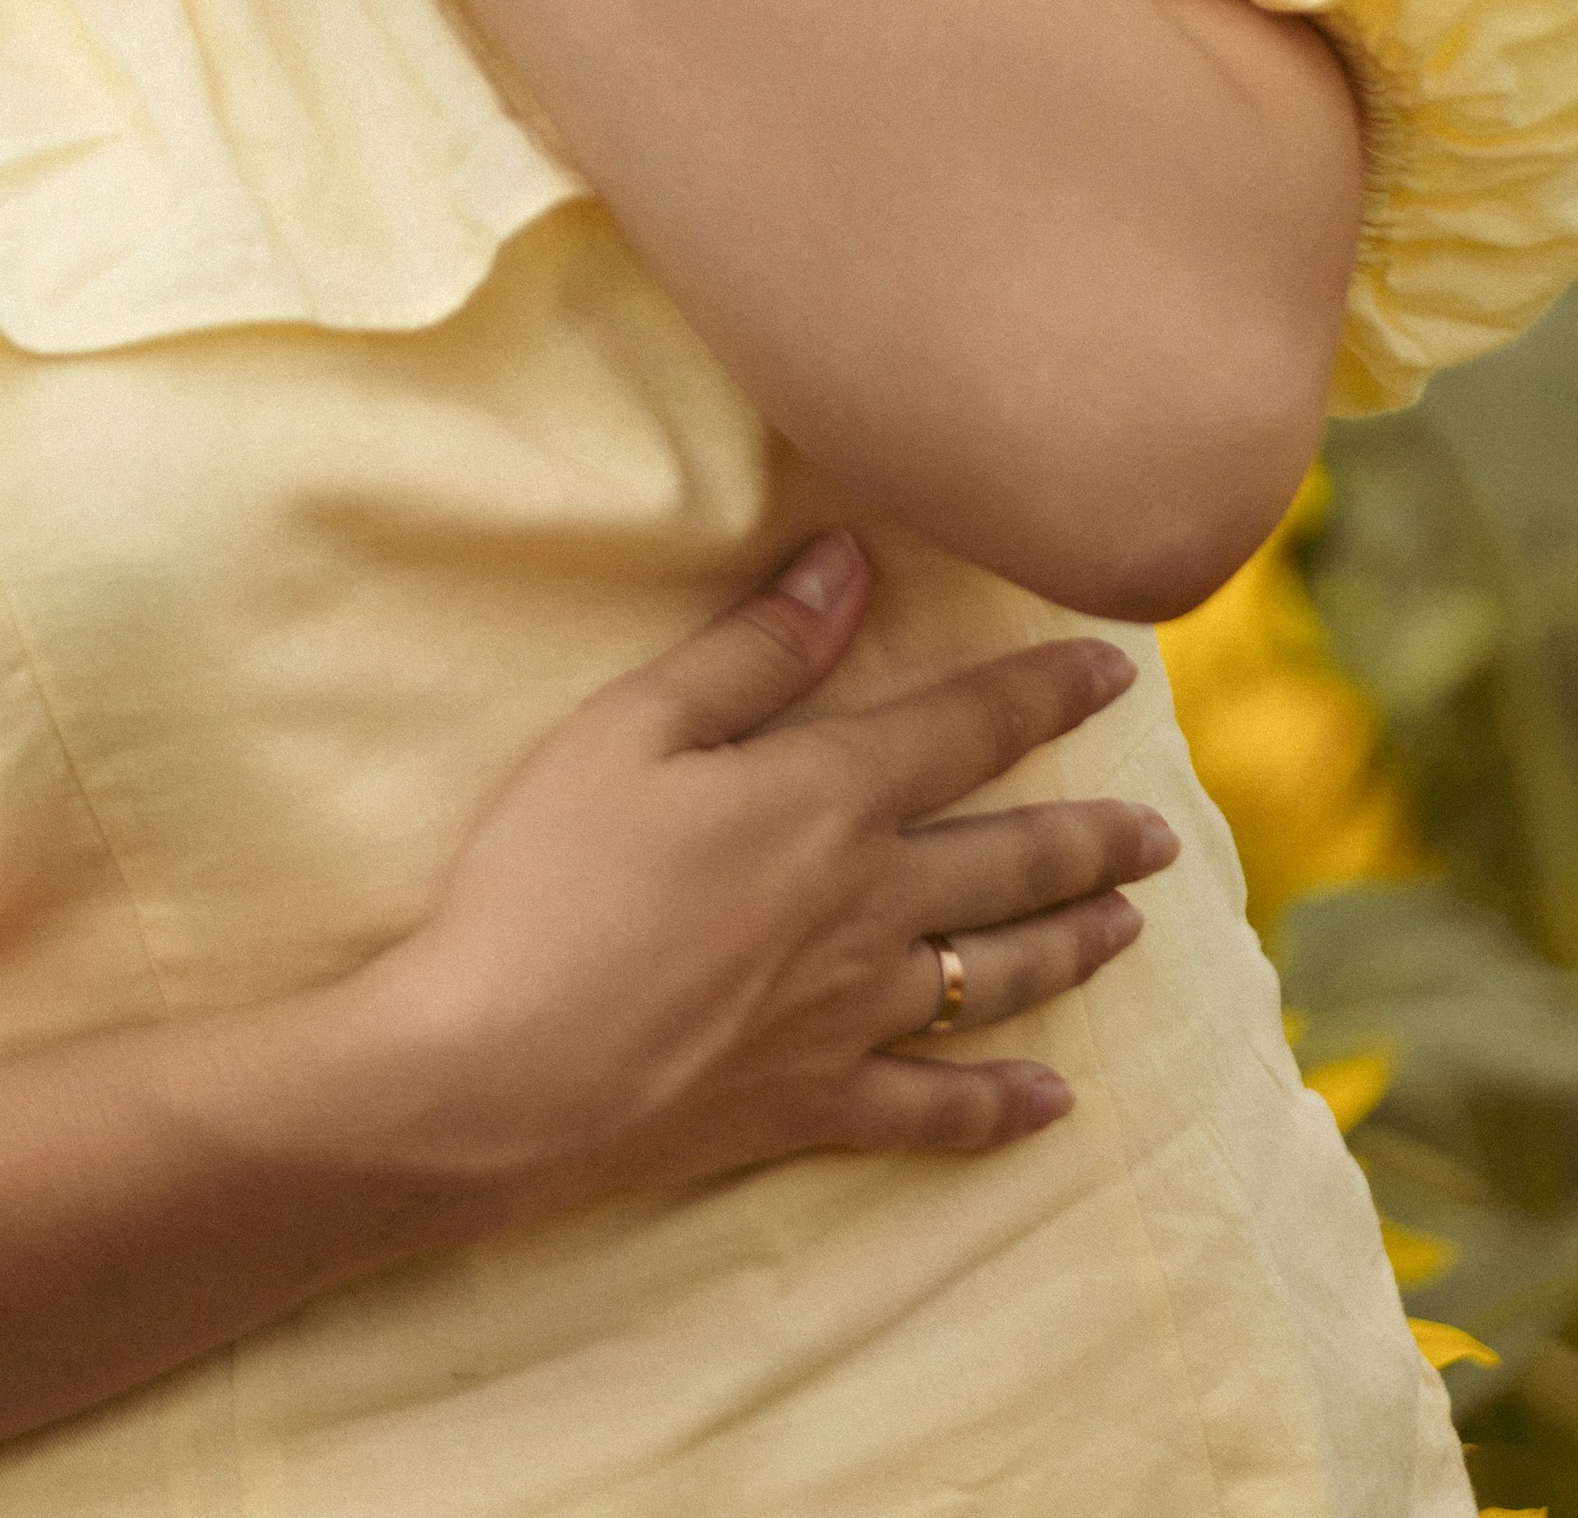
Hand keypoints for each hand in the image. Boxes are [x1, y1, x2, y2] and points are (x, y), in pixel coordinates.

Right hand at [342, 528, 1170, 1201]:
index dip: (1046, 693)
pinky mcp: (816, 1101)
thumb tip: (851, 561)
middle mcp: (867, 905)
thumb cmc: (550, 876)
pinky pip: (936, 1109)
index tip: (1121, 671)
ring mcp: (850, 1013)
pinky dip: (1002, 1109)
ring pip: (997, 973)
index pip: (966, 728)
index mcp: (826, 799)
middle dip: (1093, 836)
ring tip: (1131, 926)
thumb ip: (752, 651)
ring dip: (1074, 944)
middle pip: (1011, 859)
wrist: (506, 1065)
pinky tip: (1056, 1109)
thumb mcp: (632, 728)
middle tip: (1163, 832)